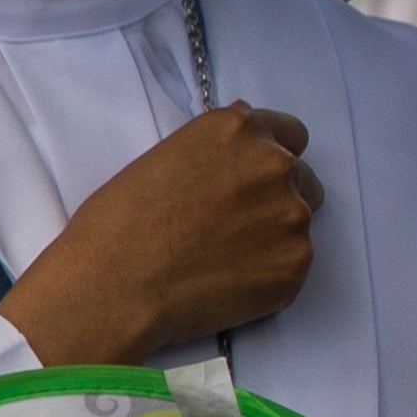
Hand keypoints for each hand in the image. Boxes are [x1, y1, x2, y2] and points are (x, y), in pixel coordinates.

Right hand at [0, 107, 316, 367]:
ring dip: (270, 237)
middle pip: (302, 179)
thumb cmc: (118, 225)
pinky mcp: (295, 264)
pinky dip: (265, 275)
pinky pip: (290, 266)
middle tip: (231, 225)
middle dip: (275, 198)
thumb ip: (215, 153)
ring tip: (219, 258)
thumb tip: (237, 162)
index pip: (291, 133)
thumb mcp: (161, 160)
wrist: (114, 286)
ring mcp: (292, 216)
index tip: (255, 177)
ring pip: (297, 224)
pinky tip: (223, 281)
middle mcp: (274, 164)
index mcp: (238, 130)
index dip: (271, 156)